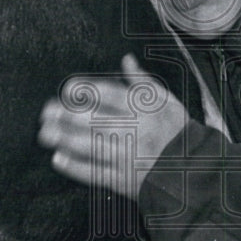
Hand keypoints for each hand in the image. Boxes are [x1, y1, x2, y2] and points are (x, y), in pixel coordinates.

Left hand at [38, 54, 187, 199]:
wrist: (195, 173)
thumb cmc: (177, 133)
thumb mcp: (166, 102)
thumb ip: (142, 82)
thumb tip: (126, 59)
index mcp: (144, 109)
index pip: (109, 95)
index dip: (85, 91)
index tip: (66, 90)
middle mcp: (135, 131)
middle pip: (95, 120)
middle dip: (66, 116)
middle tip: (45, 113)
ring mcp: (129, 157)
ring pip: (91, 146)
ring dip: (64, 140)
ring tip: (45, 134)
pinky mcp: (124, 180)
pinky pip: (97, 173)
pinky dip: (76, 167)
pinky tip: (58, 159)